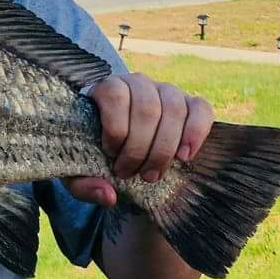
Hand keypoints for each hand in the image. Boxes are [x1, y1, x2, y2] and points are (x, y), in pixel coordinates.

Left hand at [65, 73, 213, 207]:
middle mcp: (137, 83)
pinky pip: (201, 109)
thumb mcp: (78, 171)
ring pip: (174, 109)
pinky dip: (195, 133)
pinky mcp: (189, 103)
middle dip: (140, 149)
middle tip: (131, 173)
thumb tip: (109, 196)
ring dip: (164, 148)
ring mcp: (165, 91)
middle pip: (147, 109)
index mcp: (105, 88)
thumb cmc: (92, 154)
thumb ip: (84, 185)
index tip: (110, 154)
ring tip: (151, 174)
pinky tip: (183, 157)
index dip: (115, 128)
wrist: (114, 147)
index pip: (115, 95)